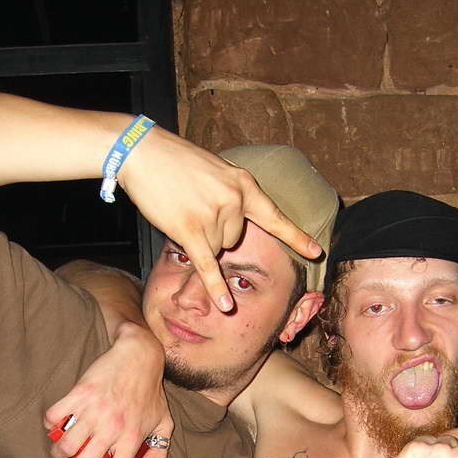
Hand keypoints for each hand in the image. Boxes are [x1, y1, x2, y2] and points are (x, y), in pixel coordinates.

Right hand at [44, 324, 173, 457]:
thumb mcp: (164, 422)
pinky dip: (51, 425)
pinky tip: (58, 424)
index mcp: (132, 438)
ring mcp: (93, 411)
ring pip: (64, 446)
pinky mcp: (79, 394)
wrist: (139, 356)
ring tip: (63, 448)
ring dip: (59, 452)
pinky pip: (53, 418)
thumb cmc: (150, 391)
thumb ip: (158, 450)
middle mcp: (112, 428)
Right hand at [117, 127, 320, 311]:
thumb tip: (228, 230)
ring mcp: (215, 216)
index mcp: (244, 184)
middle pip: (233, 240)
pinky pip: (208, 265)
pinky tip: (224, 306)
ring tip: (180, 209)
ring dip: (197, 236)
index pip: (275, 217)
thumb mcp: (214, 171)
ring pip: (214, 248)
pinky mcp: (192, 230)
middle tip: (192, 205)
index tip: (314, 251)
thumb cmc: (174, 161)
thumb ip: (229, 197)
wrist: (143, 152)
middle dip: (212, 231)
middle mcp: (235, 201)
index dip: (295, 237)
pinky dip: (215, 287)